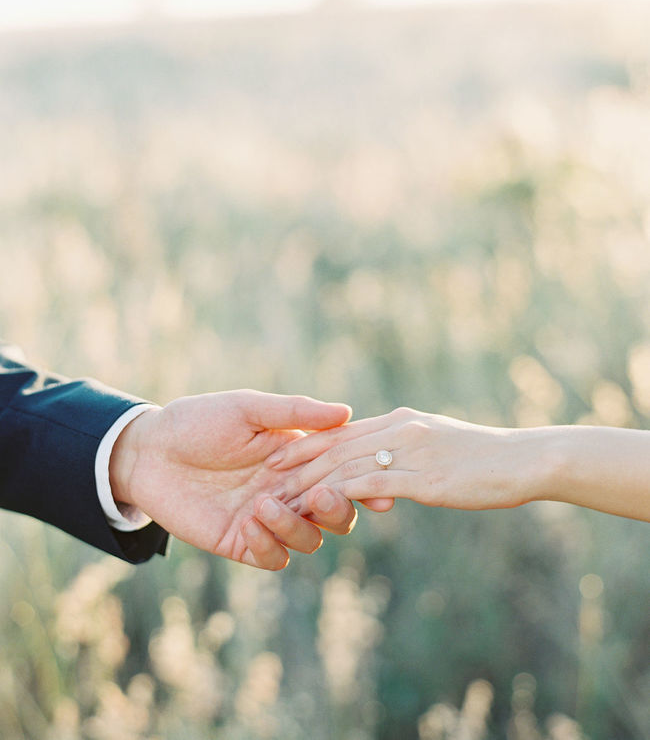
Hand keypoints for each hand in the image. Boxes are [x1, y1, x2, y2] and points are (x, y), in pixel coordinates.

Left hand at [109, 390, 359, 569]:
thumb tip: (346, 411)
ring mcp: (268, 518)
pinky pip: (272, 556)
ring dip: (297, 526)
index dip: (363, 480)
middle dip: (339, 509)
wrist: (149, 450)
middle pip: (336, 512)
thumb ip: (295, 413)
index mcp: (299, 457)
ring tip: (264, 504)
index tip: (379, 486)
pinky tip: (250, 523)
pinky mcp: (241, 541)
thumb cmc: (199, 421)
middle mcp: (290, 490)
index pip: (342, 472)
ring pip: (309, 538)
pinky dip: (270, 544)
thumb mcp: (248, 409)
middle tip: (322, 496)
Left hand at [268, 408, 530, 512]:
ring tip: (280, 496)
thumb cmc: (487, 457)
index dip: (308, 442)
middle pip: (336, 444)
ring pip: (346, 463)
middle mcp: (399, 430)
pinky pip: (371, 483)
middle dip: (298, 461)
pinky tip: (317, 506)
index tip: (280, 455)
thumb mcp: (441, 443)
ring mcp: (410, 451)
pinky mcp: (422, 477)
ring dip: (309, 481)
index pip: (343, 431)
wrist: (525, 459)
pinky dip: (339, 493)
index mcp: (401, 421)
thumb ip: (409, 447)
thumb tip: (388, 459)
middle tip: (265, 476)